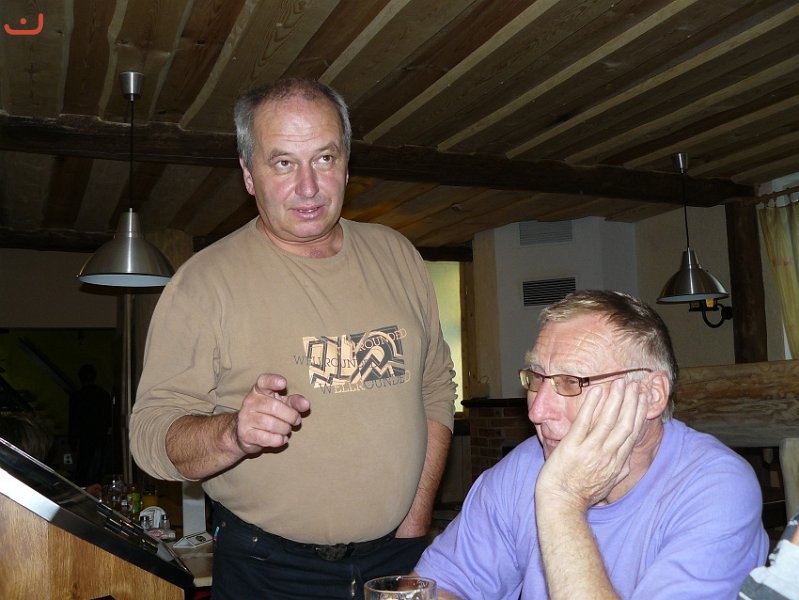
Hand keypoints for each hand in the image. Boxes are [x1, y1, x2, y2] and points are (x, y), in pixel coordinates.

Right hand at [234, 373, 309, 453]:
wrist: (246, 433)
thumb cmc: (268, 414)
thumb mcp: (282, 404)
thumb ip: (294, 402)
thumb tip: (305, 404)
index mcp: (259, 390)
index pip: (263, 381)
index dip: (273, 381)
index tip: (284, 383)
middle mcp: (250, 402)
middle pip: (273, 406)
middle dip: (290, 416)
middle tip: (296, 420)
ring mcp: (245, 418)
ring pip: (270, 424)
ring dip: (285, 428)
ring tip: (287, 429)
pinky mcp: (245, 435)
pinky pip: (266, 438)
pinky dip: (278, 440)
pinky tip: (281, 438)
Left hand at [535, 378, 648, 510]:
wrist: (561, 504)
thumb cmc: (582, 495)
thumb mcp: (608, 485)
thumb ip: (620, 470)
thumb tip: (629, 461)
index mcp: (617, 462)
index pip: (632, 433)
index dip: (640, 413)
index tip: (644, 398)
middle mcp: (607, 454)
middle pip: (625, 423)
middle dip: (632, 402)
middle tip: (636, 384)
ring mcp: (590, 450)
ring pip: (608, 420)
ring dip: (616, 399)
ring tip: (620, 382)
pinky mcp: (572, 447)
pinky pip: (584, 422)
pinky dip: (592, 405)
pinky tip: (597, 390)